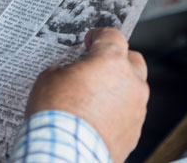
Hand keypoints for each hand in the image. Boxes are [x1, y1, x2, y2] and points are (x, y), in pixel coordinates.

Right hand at [26, 27, 148, 162]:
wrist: (65, 151)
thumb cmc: (56, 114)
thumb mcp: (49, 78)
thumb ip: (67, 69)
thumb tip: (71, 74)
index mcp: (111, 61)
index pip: (113, 35)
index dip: (99, 36)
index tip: (91, 41)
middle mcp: (131, 82)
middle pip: (132, 60)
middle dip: (116, 61)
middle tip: (95, 68)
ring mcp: (137, 109)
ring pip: (132, 90)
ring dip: (116, 89)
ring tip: (92, 99)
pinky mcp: (135, 132)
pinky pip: (128, 114)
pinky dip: (116, 113)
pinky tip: (95, 119)